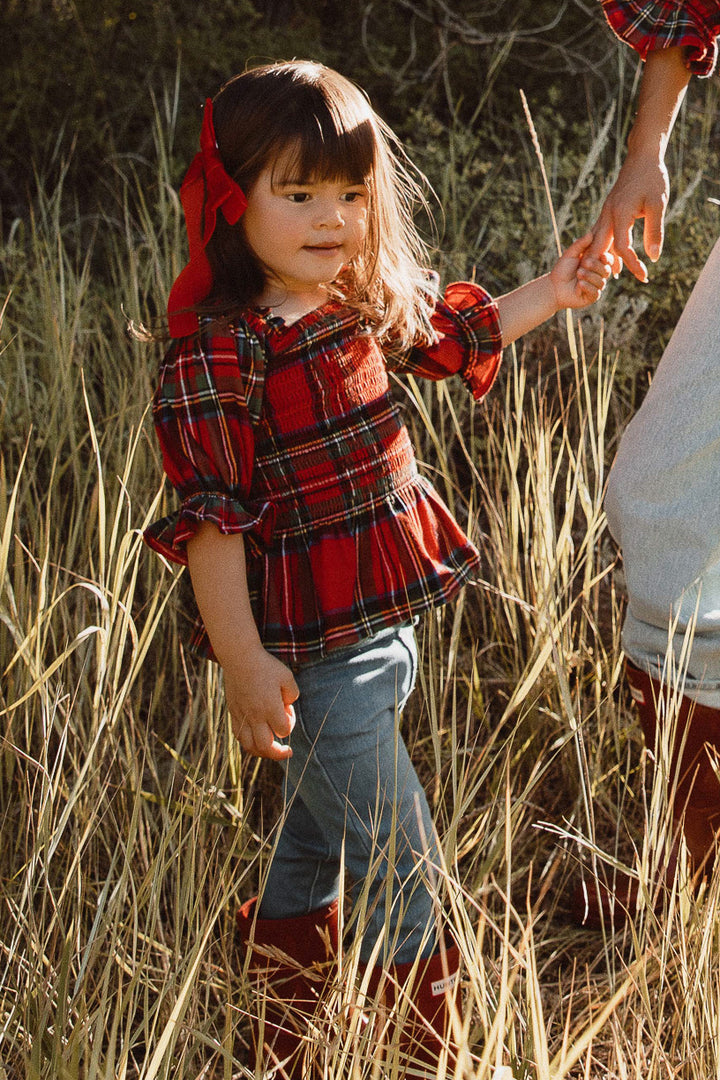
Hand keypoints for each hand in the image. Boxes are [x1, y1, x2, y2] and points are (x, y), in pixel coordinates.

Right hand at [222, 645, 298, 760]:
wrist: (239, 658)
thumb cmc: (266, 666)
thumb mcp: (287, 676)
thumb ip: (292, 694)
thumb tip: (287, 706)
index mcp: (270, 708)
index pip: (284, 730)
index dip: (290, 723)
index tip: (287, 709)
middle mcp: (255, 716)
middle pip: (266, 747)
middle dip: (279, 752)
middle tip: (286, 750)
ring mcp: (242, 716)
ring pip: (250, 746)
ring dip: (262, 752)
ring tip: (270, 751)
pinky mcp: (233, 713)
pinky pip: (239, 736)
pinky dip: (248, 742)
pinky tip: (255, 739)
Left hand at [550, 233, 611, 309]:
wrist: (553, 287)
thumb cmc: (562, 270)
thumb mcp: (570, 255)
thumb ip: (580, 244)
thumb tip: (591, 233)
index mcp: (596, 264)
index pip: (608, 260)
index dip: (607, 258)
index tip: (602, 255)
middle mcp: (598, 275)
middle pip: (606, 270)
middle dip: (596, 266)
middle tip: (584, 263)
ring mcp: (596, 286)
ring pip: (601, 281)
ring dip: (590, 276)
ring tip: (578, 274)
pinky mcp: (592, 297)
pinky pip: (596, 292)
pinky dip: (587, 287)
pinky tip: (579, 284)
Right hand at [588, 150, 668, 282]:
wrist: (641, 157)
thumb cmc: (652, 178)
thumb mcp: (658, 204)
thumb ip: (655, 231)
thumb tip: (653, 257)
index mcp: (619, 214)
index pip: (623, 248)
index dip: (633, 264)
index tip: (644, 276)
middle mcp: (607, 215)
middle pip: (601, 248)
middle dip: (608, 267)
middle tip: (617, 281)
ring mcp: (605, 212)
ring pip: (598, 242)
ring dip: (604, 258)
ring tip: (614, 273)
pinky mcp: (608, 210)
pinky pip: (601, 233)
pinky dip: (604, 246)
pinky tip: (612, 255)